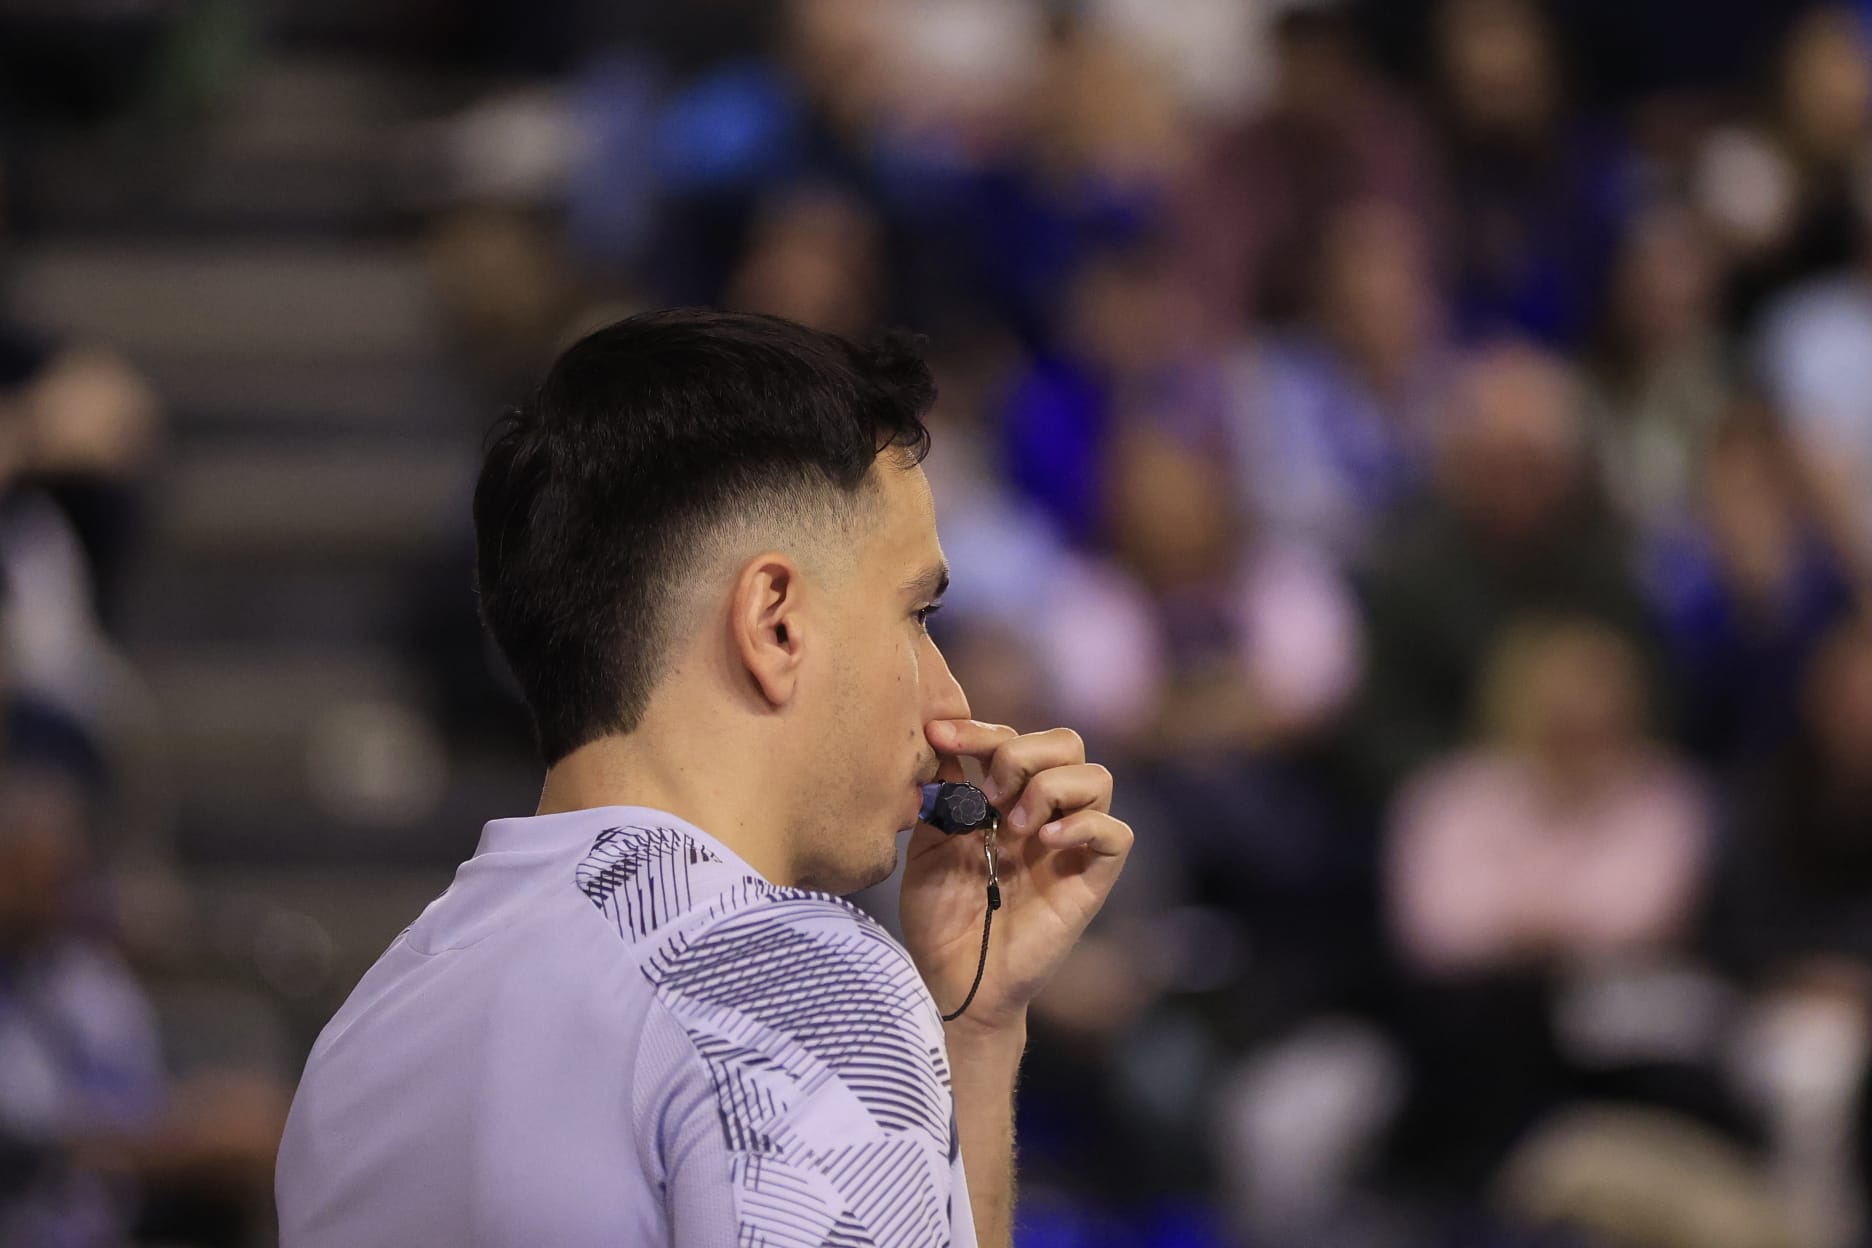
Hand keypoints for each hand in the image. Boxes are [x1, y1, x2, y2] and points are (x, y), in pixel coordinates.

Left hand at [899, 719, 1131, 1034]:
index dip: (979, 729)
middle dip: (1023, 751)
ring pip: (1098, 777)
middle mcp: (1043, 814)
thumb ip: (941, 795)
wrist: (956, 981)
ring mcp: (1070, 846)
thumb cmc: (940, 918)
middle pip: (1066, 743)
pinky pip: (1117, 834)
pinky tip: (1045, 842)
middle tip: (990, 794)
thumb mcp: (927, 846)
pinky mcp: (1091, 881)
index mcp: (1005, 800)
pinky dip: (1086, 825)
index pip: (1011, 738)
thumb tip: (936, 741)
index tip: (938, 736)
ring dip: (1051, 787)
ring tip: (1015, 826)